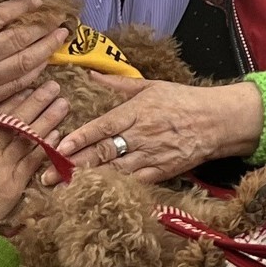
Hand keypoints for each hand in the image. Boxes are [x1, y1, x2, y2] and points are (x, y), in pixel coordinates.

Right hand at [0, 0, 69, 136]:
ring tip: (59, 39)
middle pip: (17, 40)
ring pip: (22, 63)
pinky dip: (32, 74)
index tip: (38, 0)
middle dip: (42, 29)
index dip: (22, 7)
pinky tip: (43, 65)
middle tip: (59, 20)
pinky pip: (15, 85)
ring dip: (44, 51)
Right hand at [0, 82, 70, 229]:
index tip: (26, 88)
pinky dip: (44, 147)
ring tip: (62, 104)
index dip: (13, 101)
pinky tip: (56, 135)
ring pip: (27, 137)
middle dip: (35, 102)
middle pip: (14, 121)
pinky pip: (32, 161)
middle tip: (52, 87)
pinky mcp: (12, 186)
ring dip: (47, 120)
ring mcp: (0, 167)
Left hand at [49, 75, 263, 184]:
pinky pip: (134, 182)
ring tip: (64, 187)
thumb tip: (90, 73)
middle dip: (74, 164)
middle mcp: (141, 135)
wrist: (217, 122)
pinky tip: (95, 193)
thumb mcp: (150, 86)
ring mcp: (151, 156)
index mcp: (137, 111)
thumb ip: (117, 84)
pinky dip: (115, 187)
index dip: (80, 137)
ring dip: (88, 179)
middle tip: (48, 175)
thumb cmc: (182, 100)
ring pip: (115, 170)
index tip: (60, 146)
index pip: (103, 126)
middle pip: (103, 152)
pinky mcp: (161, 172)